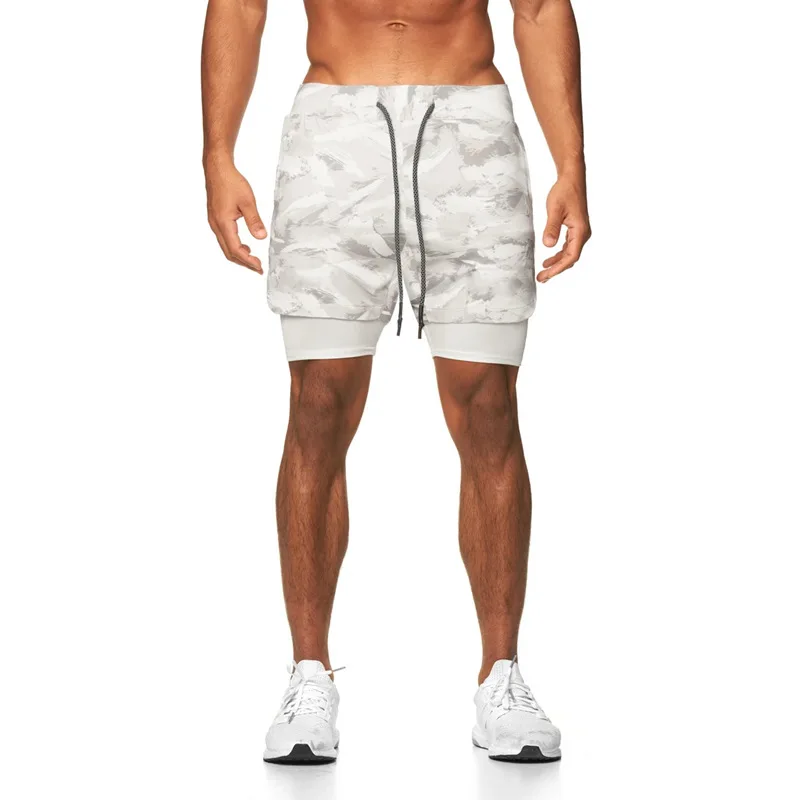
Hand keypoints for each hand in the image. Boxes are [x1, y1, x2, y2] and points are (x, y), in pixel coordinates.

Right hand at [205, 156, 266, 273]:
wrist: (217, 168)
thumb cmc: (230, 182)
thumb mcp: (247, 201)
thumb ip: (254, 220)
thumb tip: (262, 238)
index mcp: (223, 223)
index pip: (236, 250)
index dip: (248, 261)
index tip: (260, 266)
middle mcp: (216, 226)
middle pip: (229, 253)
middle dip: (244, 263)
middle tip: (258, 268)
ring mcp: (214, 223)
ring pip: (225, 247)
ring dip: (239, 255)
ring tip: (253, 259)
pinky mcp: (216, 219)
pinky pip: (224, 239)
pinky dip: (234, 246)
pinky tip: (245, 245)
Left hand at [538, 170, 590, 282]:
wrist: (572, 178)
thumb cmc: (565, 191)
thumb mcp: (555, 210)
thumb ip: (551, 228)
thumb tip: (548, 245)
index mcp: (580, 231)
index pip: (570, 257)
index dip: (558, 268)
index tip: (546, 275)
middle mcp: (583, 233)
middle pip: (570, 258)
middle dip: (556, 269)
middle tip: (541, 278)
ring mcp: (580, 232)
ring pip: (569, 254)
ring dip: (557, 263)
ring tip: (543, 272)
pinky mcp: (576, 229)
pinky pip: (568, 247)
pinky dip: (559, 255)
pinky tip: (549, 259)